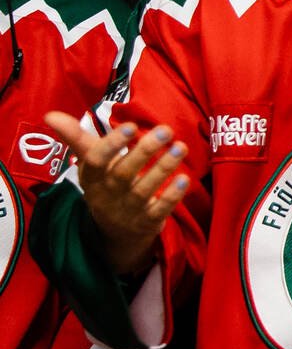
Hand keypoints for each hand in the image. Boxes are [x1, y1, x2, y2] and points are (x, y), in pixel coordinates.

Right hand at [44, 112, 189, 274]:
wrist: (115, 233)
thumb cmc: (105, 186)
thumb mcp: (90, 165)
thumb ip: (76, 139)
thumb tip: (50, 115)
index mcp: (91, 178)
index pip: (96, 161)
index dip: (112, 145)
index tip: (130, 126)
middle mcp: (108, 194)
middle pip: (123, 173)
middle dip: (144, 151)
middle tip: (165, 130)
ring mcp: (128, 210)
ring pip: (144, 190)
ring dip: (163, 168)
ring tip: (180, 147)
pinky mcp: (148, 222)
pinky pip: (160, 209)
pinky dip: (172, 195)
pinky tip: (184, 178)